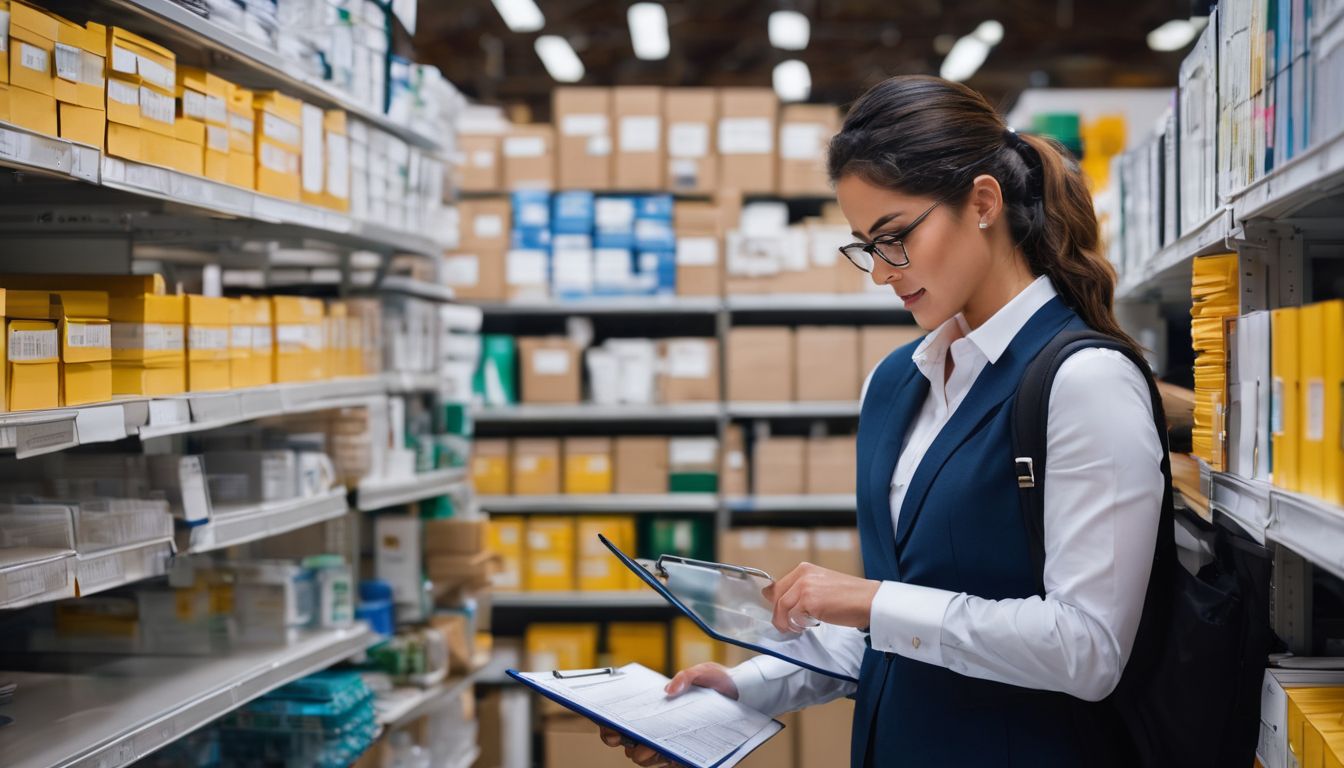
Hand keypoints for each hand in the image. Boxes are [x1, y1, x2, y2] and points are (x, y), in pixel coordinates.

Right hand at [597, 663, 737, 766]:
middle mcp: (655, 729)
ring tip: (650, 747)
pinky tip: (672, 755)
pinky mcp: (686, 755)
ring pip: (646, 758)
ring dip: (644, 754)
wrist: (741, 695)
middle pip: (629, 743)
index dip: (608, 726)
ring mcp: (669, 744)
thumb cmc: (716, 682)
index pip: (620, 721)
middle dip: (624, 741)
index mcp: (651, 709)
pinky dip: (668, 760)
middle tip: (628, 736)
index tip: (608, 726)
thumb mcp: (702, 673)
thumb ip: (686, 677)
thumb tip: (669, 691)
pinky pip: (671, 763)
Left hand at [763, 562, 880, 632]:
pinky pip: (793, 617)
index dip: (775, 601)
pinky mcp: (809, 601)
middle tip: (784, 625)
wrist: (869, 601)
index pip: (778, 585)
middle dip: (778, 614)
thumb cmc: (851, 596)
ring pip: (781, 608)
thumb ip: (804, 589)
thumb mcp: (823, 585)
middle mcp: (803, 575)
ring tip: (796, 628)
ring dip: (785, 622)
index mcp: (805, 569)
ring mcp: (805, 587)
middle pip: (776, 596)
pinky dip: (797, 625)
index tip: (777, 611)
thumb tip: (786, 602)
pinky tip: (807, 626)